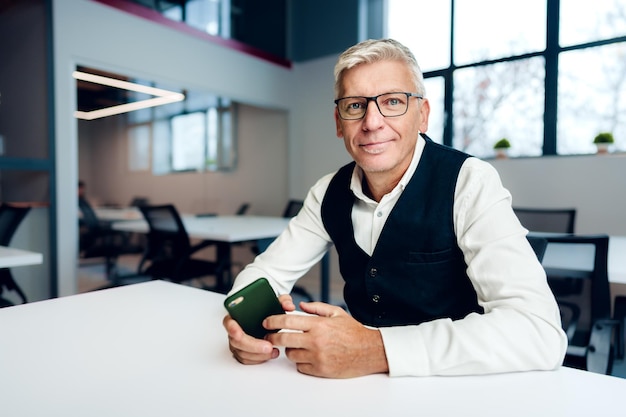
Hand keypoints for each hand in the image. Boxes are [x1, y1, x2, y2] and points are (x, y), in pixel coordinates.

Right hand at [223, 294, 295, 364]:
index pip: (228, 322)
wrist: (265, 316)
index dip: (232, 329)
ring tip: (273, 351)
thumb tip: (288, 305)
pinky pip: (246, 359)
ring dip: (258, 355)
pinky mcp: (242, 351)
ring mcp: (237, 342)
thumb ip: (282, 301)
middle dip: (253, 346)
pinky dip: (258, 359)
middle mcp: (234, 330)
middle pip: (236, 341)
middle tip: (268, 346)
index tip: (238, 333)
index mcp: (237, 315)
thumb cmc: (266, 308)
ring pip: (242, 353)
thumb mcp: (275, 301)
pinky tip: (270, 354)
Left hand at [264, 301, 388, 377]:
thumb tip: (300, 305)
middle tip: (269, 337)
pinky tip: (308, 356)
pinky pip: (300, 367)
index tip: (266, 322)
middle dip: (272, 338)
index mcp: (319, 324)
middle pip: (283, 339)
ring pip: (291, 355)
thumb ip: (316, 308)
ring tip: (297, 346)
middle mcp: (316, 341)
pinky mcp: (320, 370)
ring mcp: (317, 357)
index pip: (288, 321)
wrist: (370, 351)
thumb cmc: (354, 332)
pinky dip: (301, 362)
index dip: (273, 321)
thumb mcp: (337, 313)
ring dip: (290, 350)